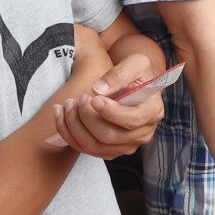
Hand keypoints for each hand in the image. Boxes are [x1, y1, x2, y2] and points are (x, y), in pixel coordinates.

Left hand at [50, 51, 165, 158]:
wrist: (134, 85)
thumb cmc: (137, 73)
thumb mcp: (136, 63)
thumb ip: (120, 73)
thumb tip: (99, 90)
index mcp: (153, 112)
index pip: (131, 120)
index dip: (109, 112)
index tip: (92, 98)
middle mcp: (143, 134)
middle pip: (109, 136)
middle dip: (87, 117)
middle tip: (78, 98)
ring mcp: (127, 146)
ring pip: (94, 146)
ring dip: (74, 127)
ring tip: (67, 105)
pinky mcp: (111, 151)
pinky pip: (86, 150)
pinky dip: (69, 134)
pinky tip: (61, 115)